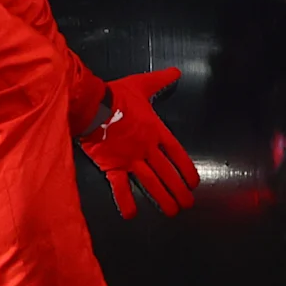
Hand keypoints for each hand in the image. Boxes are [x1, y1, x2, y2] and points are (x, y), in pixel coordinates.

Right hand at [77, 67, 196, 218]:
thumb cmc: (116, 95)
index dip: (186, 169)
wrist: (91, 105)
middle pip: (166, 173)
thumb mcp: (142, 84)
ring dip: (162, 198)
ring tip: (172, 212)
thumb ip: (160, 80)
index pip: (177, 154)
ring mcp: (130, 159)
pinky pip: (120, 187)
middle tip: (187, 204)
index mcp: (155, 131)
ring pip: (150, 183)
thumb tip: (176, 71)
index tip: (193, 183)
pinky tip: (131, 215)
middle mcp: (146, 148)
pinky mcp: (112, 166)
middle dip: (178, 190)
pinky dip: (125, 201)